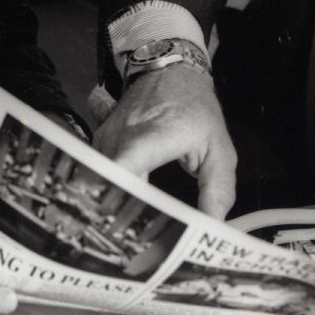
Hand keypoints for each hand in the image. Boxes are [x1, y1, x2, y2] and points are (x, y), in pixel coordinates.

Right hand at [94, 64, 236, 218]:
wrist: (170, 72)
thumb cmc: (195, 110)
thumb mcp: (219, 150)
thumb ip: (218, 191)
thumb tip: (211, 227)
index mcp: (154, 137)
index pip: (124, 168)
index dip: (120, 197)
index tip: (125, 225)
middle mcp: (123, 136)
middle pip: (108, 184)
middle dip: (118, 215)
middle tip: (137, 242)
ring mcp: (106, 137)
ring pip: (99, 182)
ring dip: (112, 203)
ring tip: (129, 224)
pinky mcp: (98, 142)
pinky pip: (95, 172)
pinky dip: (106, 189)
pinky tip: (119, 203)